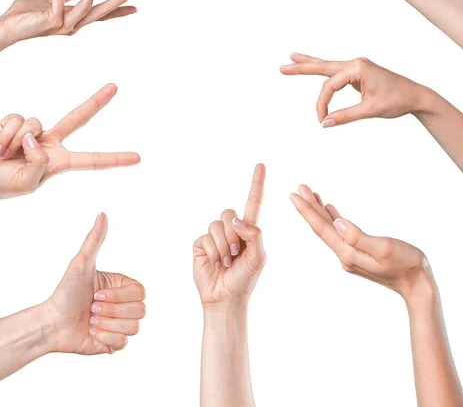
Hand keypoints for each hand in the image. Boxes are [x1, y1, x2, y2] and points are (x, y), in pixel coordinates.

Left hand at [0, 0, 136, 43]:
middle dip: (118, 1)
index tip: (136, 7)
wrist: (6, 28)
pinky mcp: (50, 20)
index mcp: (74, 20)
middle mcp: (72, 25)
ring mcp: (63, 25)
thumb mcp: (47, 0)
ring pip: (85, 6)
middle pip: (100, 12)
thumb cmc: (24, 15)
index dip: (118, 11)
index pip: (100, 14)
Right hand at [0, 83, 139, 200]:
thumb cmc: (4, 185)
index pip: (92, 160)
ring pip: (35, 124)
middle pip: (78, 117)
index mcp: (60, 161)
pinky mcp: (15, 120)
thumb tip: (37, 138)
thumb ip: (39, 164)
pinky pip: (17, 120)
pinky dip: (6, 135)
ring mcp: (34, 130)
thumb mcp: (28, 184)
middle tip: (116, 87)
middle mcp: (51, 142)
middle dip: (97, 102)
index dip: (114, 159)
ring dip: (16, 143)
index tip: (137, 158)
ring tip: (5, 156)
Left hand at [45, 212, 145, 354]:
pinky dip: (104, 337)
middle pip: (140, 311)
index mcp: (121, 286)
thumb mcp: (81, 263)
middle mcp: (124, 305)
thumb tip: (102, 214)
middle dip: (111, 311)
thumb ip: (94, 239)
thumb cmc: (65, 292)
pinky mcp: (114, 343)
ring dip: (106, 324)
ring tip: (90, 320)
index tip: (97, 293)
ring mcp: (120, 324)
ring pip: (133, 328)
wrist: (52, 323)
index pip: (140, 292)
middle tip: (92, 307)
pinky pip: (123, 343)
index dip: (119, 296)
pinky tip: (92, 332)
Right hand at [193, 164, 266, 306]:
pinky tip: (215, 264)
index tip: (261, 165)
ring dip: (224, 247)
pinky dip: (213, 253)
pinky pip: (206, 238)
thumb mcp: (259, 257)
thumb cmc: (245, 279)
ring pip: (217, 225)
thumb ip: (254, 235)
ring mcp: (215, 235)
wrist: (226, 298)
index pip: (253, 202)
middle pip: (229, 212)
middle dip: (233, 235)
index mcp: (248, 229)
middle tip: (236, 254)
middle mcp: (231, 228)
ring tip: (226, 262)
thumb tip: (236, 219)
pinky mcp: (201, 243)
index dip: (257, 183)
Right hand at [280, 53, 425, 127]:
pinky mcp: (357, 72)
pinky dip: (321, 68)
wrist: (417, 96)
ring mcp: (356, 66)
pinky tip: (312, 63)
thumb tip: (324, 123)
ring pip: (326, 65)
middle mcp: (355, 63)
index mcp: (358, 68)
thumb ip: (345, 116)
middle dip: (302, 67)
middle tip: (282, 67)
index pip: (330, 85)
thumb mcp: (371, 110)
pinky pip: (334, 70)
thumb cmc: (397, 100)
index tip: (321, 119)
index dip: (322, 103)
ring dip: (309, 63)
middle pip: (322, 66)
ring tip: (291, 58)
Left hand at [290, 185, 433, 301]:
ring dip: (318, 211)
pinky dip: (332, 218)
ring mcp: (351, 255)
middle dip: (309, 207)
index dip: (307, 210)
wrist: (419, 286)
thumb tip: (337, 222)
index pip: (322, 228)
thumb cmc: (407, 264)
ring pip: (329, 229)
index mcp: (348, 253)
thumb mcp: (385, 248)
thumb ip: (359, 237)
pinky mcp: (358, 253)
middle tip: (298, 187)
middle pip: (322, 227)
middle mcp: (345, 255)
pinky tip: (329, 209)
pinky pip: (339, 232)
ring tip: (309, 194)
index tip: (294, 194)